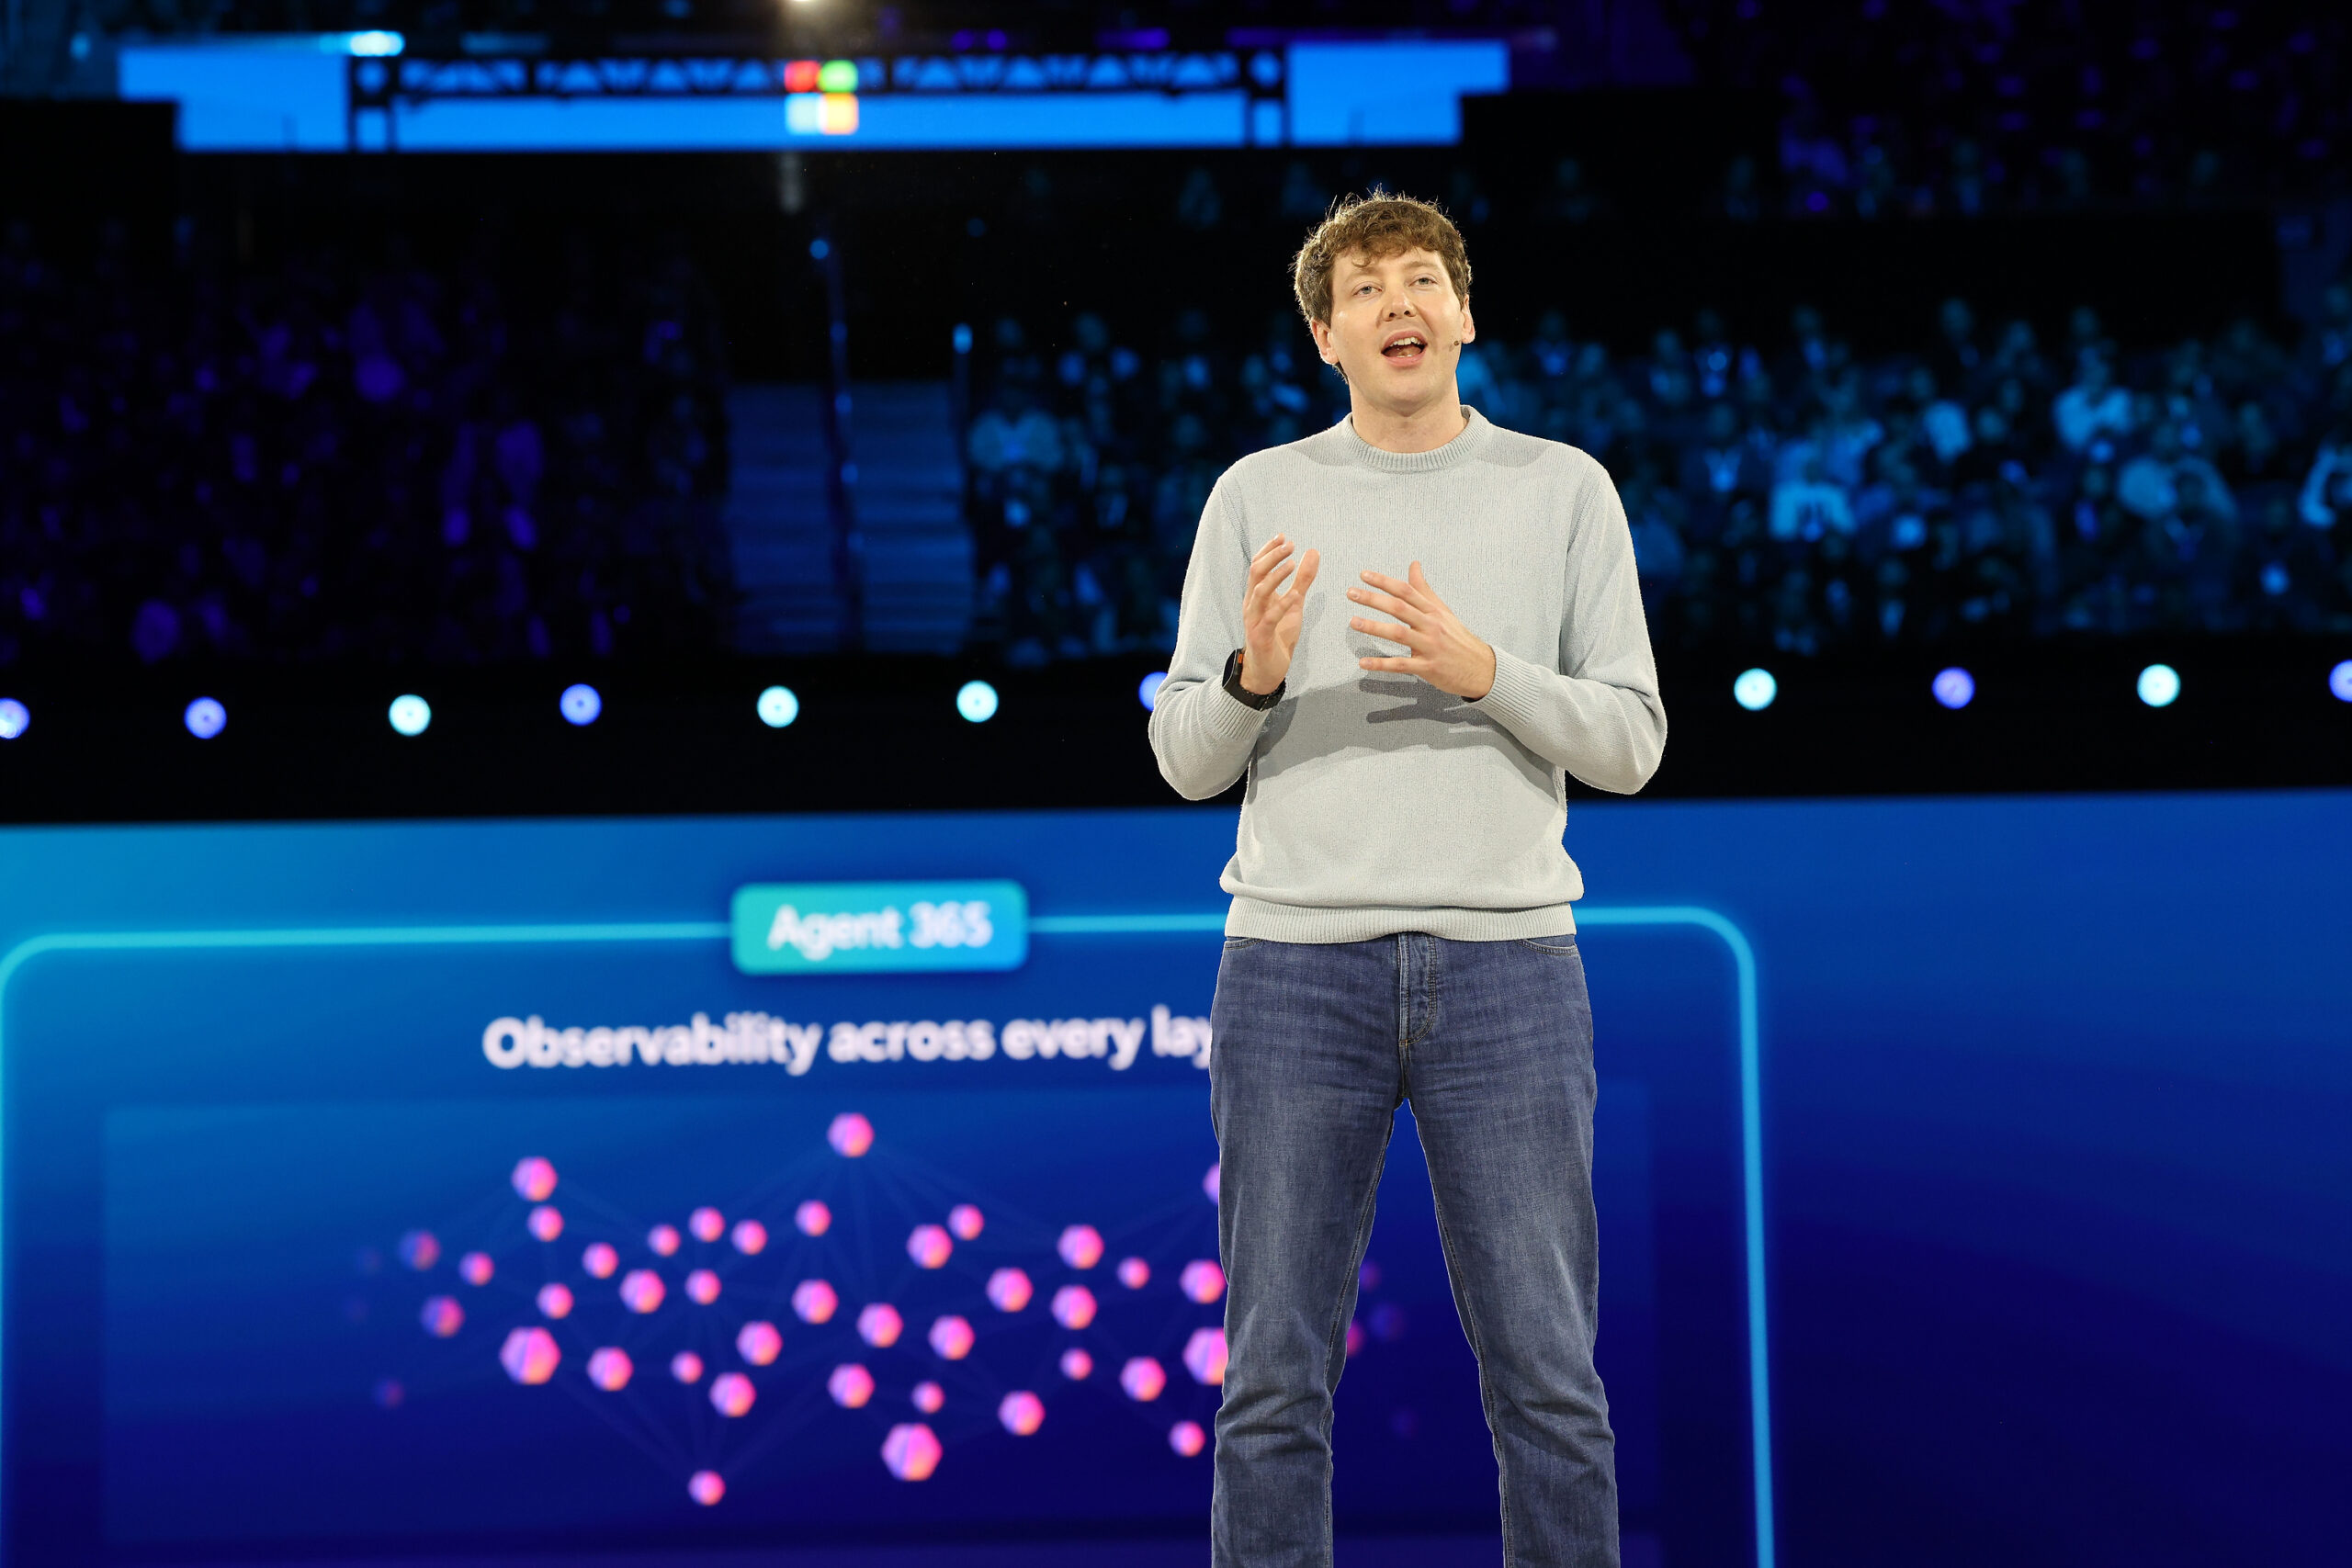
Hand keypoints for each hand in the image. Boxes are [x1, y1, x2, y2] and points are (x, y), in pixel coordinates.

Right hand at [1239, 534, 1318, 693]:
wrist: (1267, 670)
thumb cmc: (1278, 635)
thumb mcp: (1294, 604)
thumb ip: (1302, 580)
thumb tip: (1312, 552)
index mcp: (1257, 595)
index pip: (1257, 565)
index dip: (1268, 550)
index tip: (1283, 536)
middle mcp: (1251, 604)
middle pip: (1256, 572)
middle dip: (1272, 556)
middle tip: (1289, 544)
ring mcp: (1253, 620)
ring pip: (1259, 591)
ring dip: (1276, 576)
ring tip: (1292, 564)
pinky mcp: (1260, 636)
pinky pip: (1269, 617)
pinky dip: (1282, 604)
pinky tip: (1296, 595)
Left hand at [1346, 562, 1497, 699]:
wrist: (1481, 668)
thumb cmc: (1457, 638)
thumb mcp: (1442, 611)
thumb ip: (1424, 589)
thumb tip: (1413, 564)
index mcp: (1433, 611)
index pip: (1406, 591)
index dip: (1384, 582)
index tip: (1363, 575)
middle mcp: (1431, 625)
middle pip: (1399, 608)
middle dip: (1374, 599)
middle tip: (1351, 593)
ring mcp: (1429, 646)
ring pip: (1398, 634)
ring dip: (1374, 627)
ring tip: (1353, 622)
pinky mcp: (1428, 668)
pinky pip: (1401, 665)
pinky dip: (1381, 664)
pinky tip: (1363, 662)